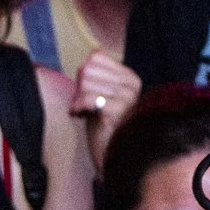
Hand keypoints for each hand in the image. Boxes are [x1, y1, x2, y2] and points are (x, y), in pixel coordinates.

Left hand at [70, 50, 140, 168]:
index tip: (88, 94)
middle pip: (88, 69)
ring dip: (78, 100)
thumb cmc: (104, 127)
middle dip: (80, 88)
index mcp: (131, 78)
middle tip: (84, 106)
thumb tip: (96, 51)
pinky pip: (87, 98)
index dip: (84, 76)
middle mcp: (132, 85)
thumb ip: (99, 74)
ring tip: (84, 113)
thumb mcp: (102, 95)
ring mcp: (127, 98)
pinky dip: (78, 107)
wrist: (111, 158)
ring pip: (86, 83)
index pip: (96, 58)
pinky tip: (81, 117)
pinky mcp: (117, 111)